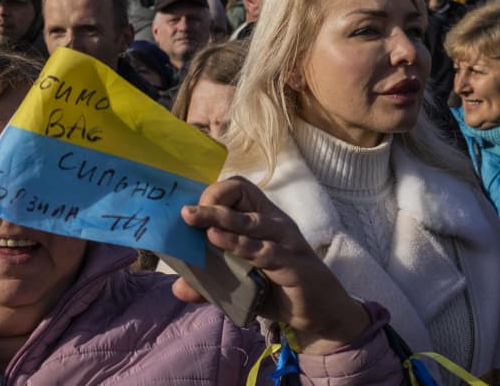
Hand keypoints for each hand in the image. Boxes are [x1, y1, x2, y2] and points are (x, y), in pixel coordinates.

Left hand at [172, 178, 369, 354]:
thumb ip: (210, 282)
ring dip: (220, 220)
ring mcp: (285, 240)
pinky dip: (239, 245)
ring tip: (194, 220)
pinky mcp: (292, 263)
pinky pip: (263, 250)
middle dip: (211, 202)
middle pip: (242, 196)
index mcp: (261, 217)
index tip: (193, 213)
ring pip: (250, 222)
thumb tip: (179, 288)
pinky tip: (218, 242)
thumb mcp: (241, 282)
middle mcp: (274, 222)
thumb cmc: (278, 287)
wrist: (320, 312)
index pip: (238, 188)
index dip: (213, 195)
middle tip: (186, 214)